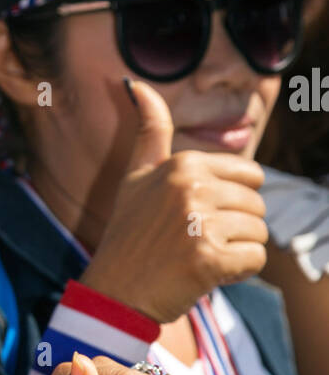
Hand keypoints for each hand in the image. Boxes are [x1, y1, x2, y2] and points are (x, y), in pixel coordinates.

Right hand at [80, 81, 267, 322]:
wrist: (115, 291)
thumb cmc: (128, 234)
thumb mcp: (136, 176)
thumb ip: (149, 129)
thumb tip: (135, 83)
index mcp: (183, 163)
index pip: (251, 176)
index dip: (232, 200)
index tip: (199, 216)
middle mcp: (192, 188)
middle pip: (257, 205)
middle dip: (236, 227)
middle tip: (197, 241)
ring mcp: (201, 223)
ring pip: (259, 233)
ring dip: (237, 250)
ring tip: (200, 256)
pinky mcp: (210, 259)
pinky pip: (255, 260)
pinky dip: (238, 272)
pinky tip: (207, 273)